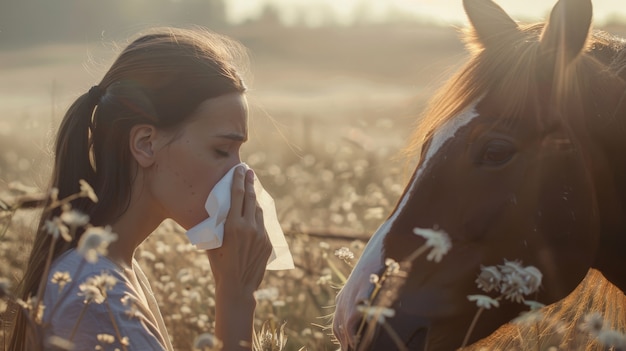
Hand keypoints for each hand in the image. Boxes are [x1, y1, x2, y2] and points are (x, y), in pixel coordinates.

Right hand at [206, 165, 271, 349]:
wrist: (237, 286)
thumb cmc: (219, 265)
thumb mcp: (213, 242)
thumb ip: (218, 226)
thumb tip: (218, 211)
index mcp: (233, 225)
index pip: (237, 195)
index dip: (239, 180)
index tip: (240, 170)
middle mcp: (248, 227)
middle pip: (250, 198)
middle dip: (250, 183)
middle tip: (249, 172)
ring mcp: (260, 234)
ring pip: (258, 211)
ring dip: (254, 199)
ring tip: (252, 190)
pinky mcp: (267, 242)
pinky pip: (262, 224)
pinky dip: (258, 216)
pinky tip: (255, 212)